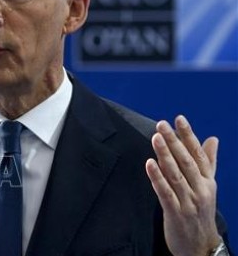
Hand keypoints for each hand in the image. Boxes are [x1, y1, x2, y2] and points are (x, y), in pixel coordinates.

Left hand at [145, 115, 221, 255]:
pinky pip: (165, 192)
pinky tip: (149, 163)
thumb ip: (208, 162)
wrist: (201, 246)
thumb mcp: (208, 186)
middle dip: (174, 141)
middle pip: (186, 161)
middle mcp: (200, 189)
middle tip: (162, 124)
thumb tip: (212, 139)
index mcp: (207, 181)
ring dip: (165, 155)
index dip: (188, 135)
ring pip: (175, 174)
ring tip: (156, 137)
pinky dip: (157, 177)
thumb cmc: (201, 211)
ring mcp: (188, 201)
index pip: (198, 154)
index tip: (179, 118)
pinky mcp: (175, 212)